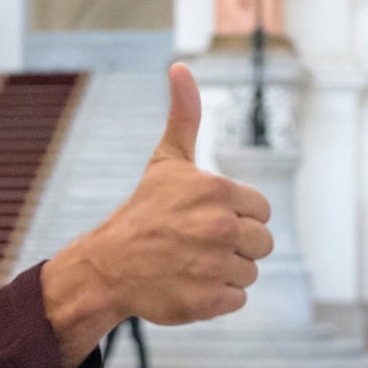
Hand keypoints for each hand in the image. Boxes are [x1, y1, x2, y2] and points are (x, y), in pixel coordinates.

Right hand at [42, 64, 273, 365]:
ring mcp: (212, 265)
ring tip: (190, 263)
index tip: (201, 217)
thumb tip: (180, 66)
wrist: (106, 264)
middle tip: (195, 243)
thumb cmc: (143, 211)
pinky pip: (236, 300)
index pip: (259, 211)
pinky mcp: (207, 301)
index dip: (234, 215)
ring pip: (249, 272)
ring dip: (223, 272)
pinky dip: (214, 297)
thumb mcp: (166, 162)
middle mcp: (217, 227)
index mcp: (215, 191)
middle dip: (232, 246)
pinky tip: (187, 283)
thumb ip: (184, 115)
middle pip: (261, 244)